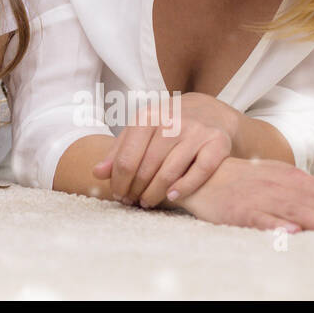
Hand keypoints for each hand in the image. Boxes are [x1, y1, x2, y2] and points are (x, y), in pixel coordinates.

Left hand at [93, 92, 238, 207]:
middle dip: (136, 189)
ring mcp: (196, 131)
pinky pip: (200, 172)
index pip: (127, 157)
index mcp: (147, 116)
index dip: (119, 181)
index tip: (118, 194)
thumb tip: (96, 173)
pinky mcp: (217, 143)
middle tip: (131, 201)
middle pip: (147, 167)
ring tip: (147, 202)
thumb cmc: (167, 124)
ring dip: (155, 193)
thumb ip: (118, 151)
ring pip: (170, 172)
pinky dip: (184, 187)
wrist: (209, 110)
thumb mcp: (140, 130)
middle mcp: (171, 121)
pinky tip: (172, 197)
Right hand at [176, 156, 313, 231]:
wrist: (202, 172)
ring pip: (297, 209)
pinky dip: (276, 225)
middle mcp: (283, 185)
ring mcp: (263, 196)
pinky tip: (290, 232)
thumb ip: (307, 192)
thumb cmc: (244, 180)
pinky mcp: (241, 209)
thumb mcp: (279, 179)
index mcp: (295, 178)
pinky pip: (261, 218)